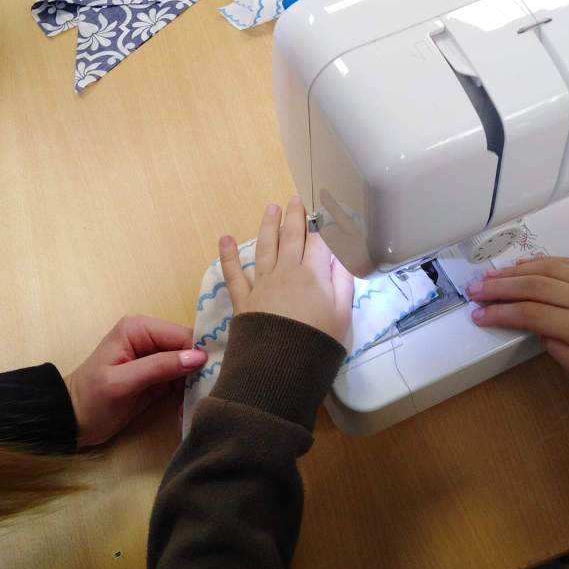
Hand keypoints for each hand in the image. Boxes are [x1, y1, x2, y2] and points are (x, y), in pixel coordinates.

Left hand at [65, 316, 206, 446]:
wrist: (73, 422)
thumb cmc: (92, 399)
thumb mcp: (123, 383)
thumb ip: (160, 367)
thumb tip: (198, 357)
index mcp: (139, 328)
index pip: (182, 334)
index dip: (199, 353)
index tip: (216, 374)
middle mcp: (150, 337)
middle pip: (189, 348)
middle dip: (200, 369)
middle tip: (211, 390)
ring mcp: (156, 357)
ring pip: (190, 365)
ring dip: (196, 383)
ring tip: (201, 400)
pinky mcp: (159, 377)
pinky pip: (183, 380)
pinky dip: (188, 393)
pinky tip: (189, 406)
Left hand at [219, 197, 353, 345]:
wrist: (282, 368)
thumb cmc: (318, 343)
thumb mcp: (342, 314)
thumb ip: (343, 282)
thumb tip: (343, 256)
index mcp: (313, 274)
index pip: (319, 241)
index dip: (323, 226)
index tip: (325, 213)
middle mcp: (286, 272)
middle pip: (291, 237)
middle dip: (294, 217)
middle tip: (294, 200)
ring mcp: (262, 283)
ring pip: (265, 246)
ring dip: (268, 225)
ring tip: (271, 208)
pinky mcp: (244, 299)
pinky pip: (234, 273)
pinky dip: (228, 255)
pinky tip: (224, 239)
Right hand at [467, 257, 568, 388]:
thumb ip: (562, 354)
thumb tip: (537, 330)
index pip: (534, 314)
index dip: (502, 314)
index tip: (479, 316)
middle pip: (536, 286)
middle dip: (500, 287)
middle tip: (473, 290)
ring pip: (548, 268)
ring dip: (514, 271)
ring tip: (488, 276)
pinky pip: (566, 262)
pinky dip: (538, 262)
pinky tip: (519, 267)